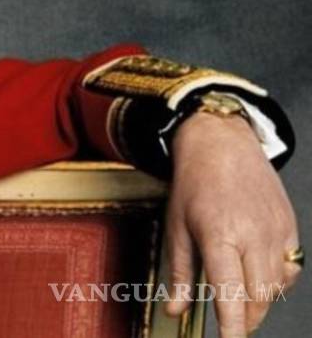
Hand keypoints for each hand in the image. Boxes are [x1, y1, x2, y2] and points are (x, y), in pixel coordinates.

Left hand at [164, 113, 300, 336]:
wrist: (222, 144)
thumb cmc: (194, 184)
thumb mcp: (176, 227)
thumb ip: (179, 274)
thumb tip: (174, 310)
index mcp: (219, 234)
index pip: (230, 289)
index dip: (232, 322)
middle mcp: (253, 234)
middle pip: (260, 295)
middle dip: (248, 318)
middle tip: (233, 325)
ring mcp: (276, 230)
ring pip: (278, 285)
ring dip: (262, 302)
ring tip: (242, 304)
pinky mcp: (289, 227)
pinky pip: (290, 267)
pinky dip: (277, 282)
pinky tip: (259, 279)